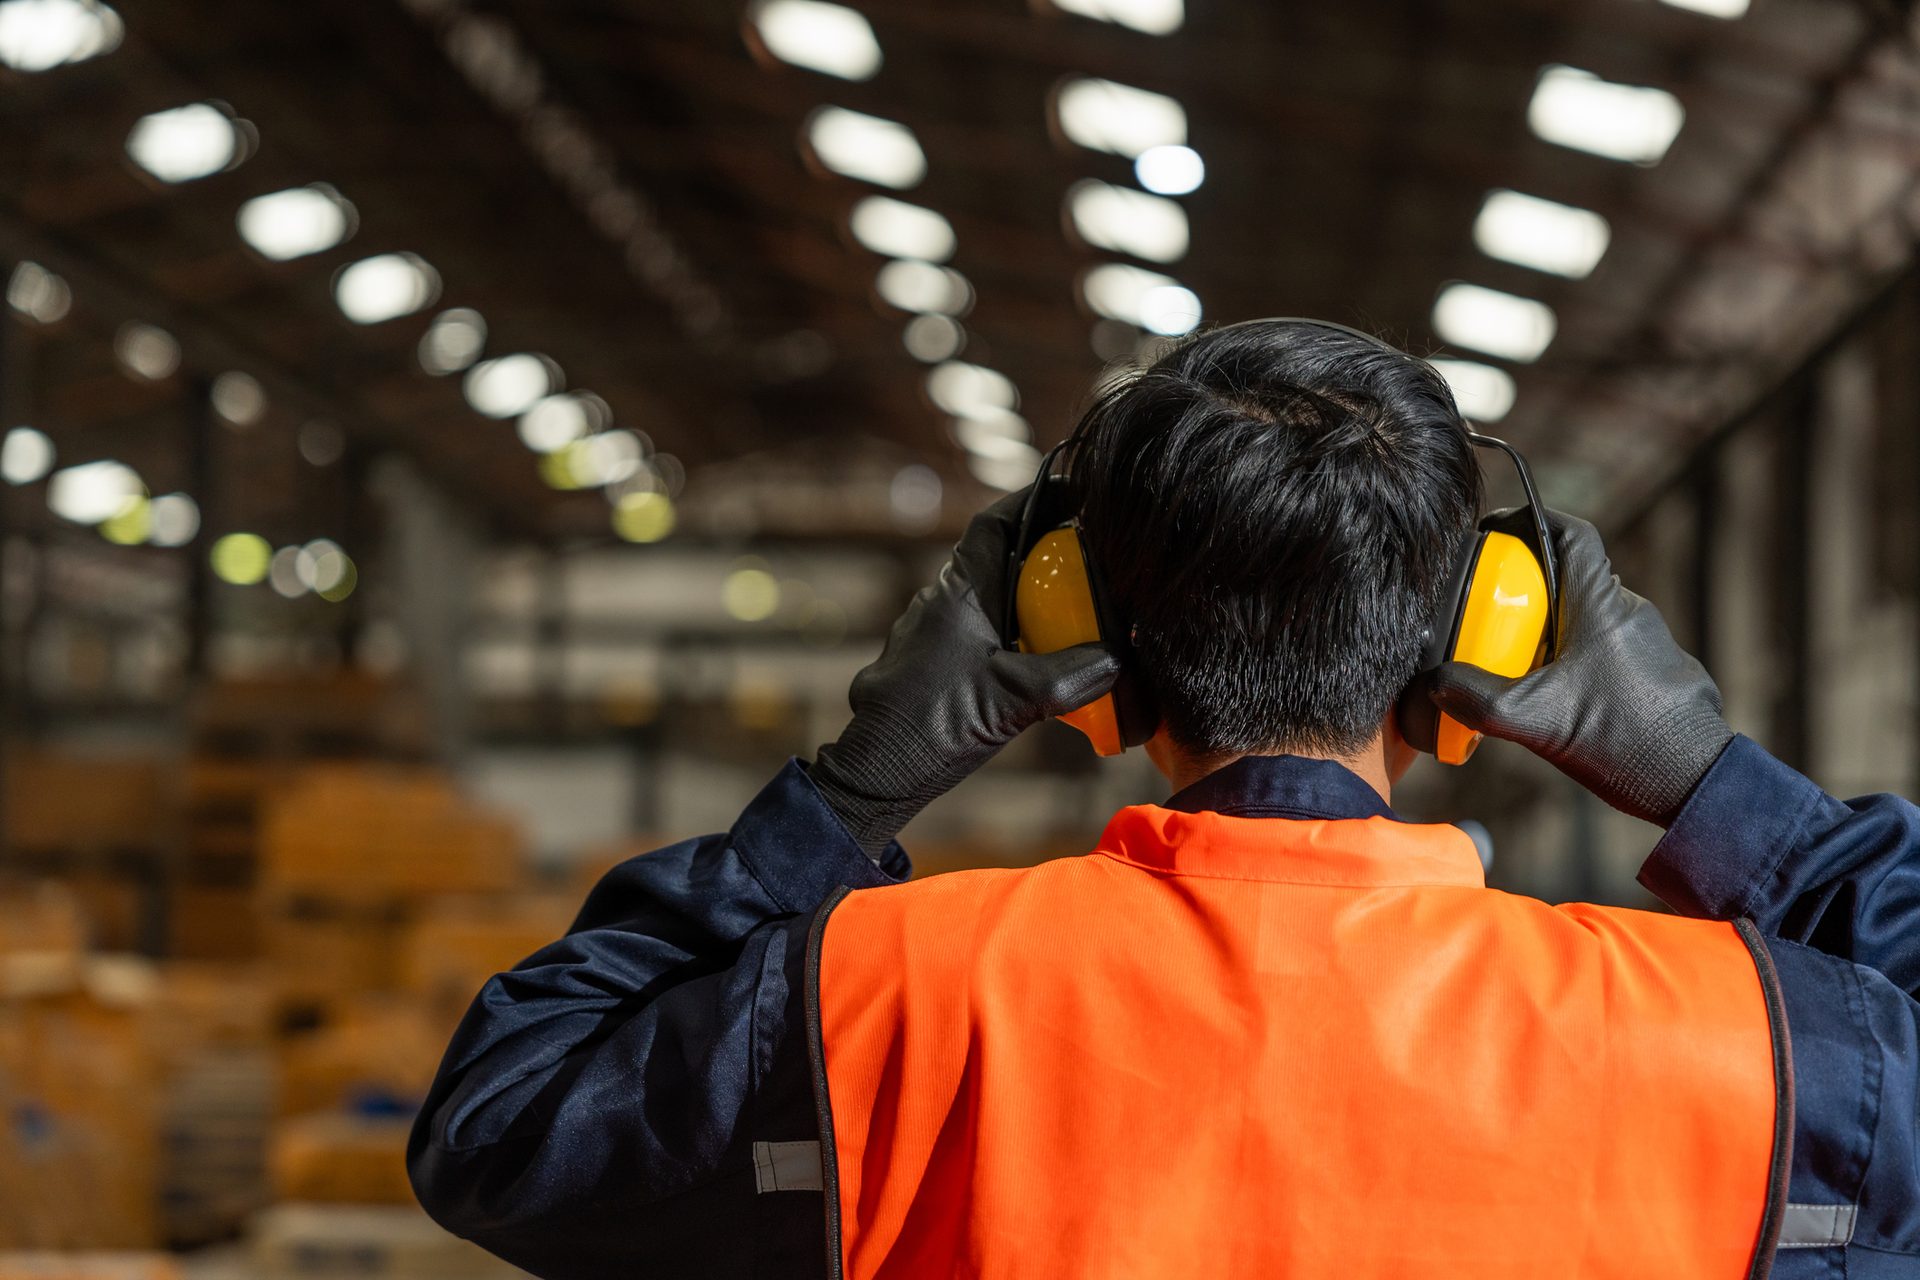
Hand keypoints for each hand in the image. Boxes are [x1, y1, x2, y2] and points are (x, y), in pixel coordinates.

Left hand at [810, 487, 1119, 855]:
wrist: (878, 772)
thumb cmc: (937, 726)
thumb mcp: (1018, 699)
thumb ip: (1074, 675)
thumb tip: (1116, 658)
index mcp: (958, 593)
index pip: (994, 526)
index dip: (1031, 502)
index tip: (1067, 491)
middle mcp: (937, 603)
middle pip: (993, 559)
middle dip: (1037, 554)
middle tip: (1081, 557)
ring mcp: (927, 634)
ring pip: (983, 599)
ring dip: (1021, 599)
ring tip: (1065, 612)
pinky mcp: (925, 665)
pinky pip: (974, 634)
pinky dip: (1005, 636)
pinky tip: (1030, 663)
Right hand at [1424, 511, 1732, 825]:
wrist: (1693, 783)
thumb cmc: (1623, 742)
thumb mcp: (1532, 720)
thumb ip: (1475, 698)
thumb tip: (1436, 683)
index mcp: (1601, 604)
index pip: (1570, 532)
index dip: (1529, 521)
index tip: (1495, 534)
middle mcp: (1629, 612)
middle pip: (1570, 577)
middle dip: (1525, 590)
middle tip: (1489, 617)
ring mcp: (1647, 642)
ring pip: (1587, 616)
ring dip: (1550, 631)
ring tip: (1517, 667)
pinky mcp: (1655, 672)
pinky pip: (1604, 648)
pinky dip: (1573, 660)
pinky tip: (1555, 699)